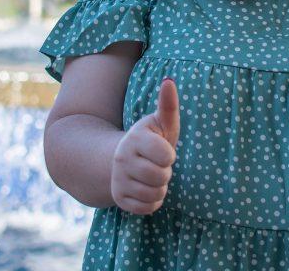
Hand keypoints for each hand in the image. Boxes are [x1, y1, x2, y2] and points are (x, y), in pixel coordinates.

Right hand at [111, 77, 179, 214]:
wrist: (122, 161)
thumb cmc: (151, 139)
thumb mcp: (160, 123)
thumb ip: (168, 105)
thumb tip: (169, 80)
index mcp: (135, 138)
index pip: (165, 155)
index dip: (169, 155)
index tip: (163, 150)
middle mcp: (122, 159)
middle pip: (161, 177)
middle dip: (165, 172)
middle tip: (157, 165)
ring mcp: (118, 180)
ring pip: (155, 194)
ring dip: (160, 187)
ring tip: (152, 175)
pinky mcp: (119, 198)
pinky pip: (147, 207)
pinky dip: (152, 201)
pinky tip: (145, 188)